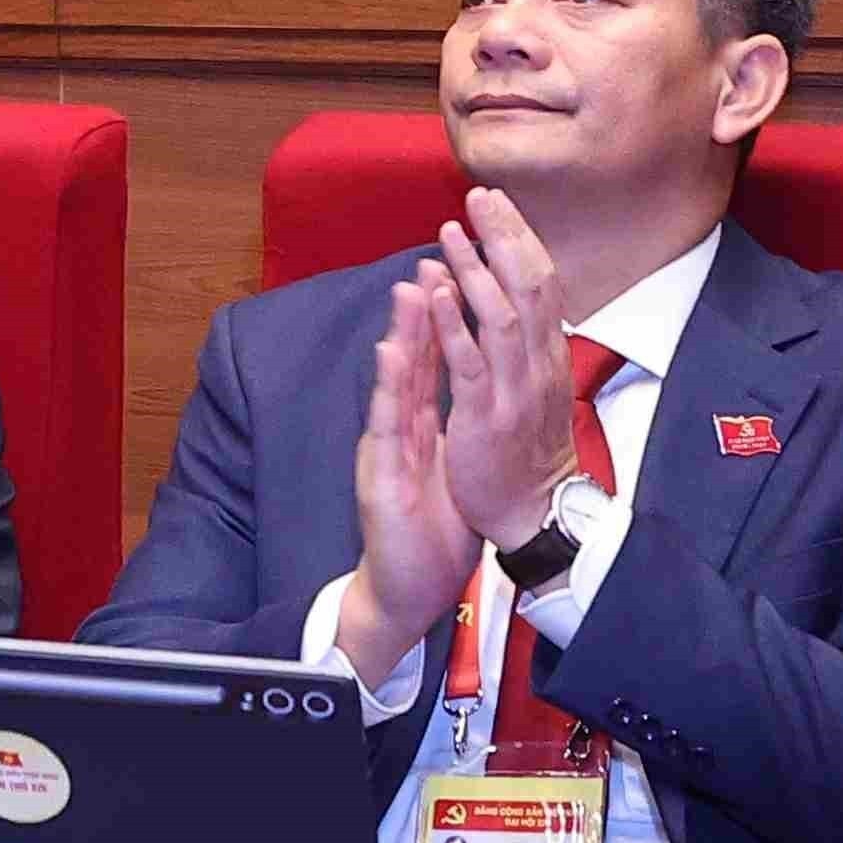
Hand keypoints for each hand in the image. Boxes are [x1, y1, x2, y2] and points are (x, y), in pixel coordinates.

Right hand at [333, 271, 484, 686]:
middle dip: (422, 309)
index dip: (444, 320)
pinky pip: (387, 425)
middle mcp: (399, 429)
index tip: (456, 273)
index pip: (434, 364)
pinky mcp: (379, 475)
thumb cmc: (427, 528)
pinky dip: (388, 386)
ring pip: (395, 382)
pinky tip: (388, 354)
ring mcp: (386, 449)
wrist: (404, 585)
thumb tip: (462, 391)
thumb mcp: (443, 467)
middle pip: (412, 361)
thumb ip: (444, 426)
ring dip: (402, 332)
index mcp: (419, 426)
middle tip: (433, 257)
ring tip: (410, 287)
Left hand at [420, 189, 584, 555]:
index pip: (542, 285)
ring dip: (475, 272)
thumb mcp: (538, 387)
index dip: (520, 241)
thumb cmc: (527, 447)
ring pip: (500, 319)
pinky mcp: (484, 416)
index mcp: (549, 357)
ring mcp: (514, 391)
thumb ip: (529, 343)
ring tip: (452, 233)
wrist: (533, 511)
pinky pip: (470, 364)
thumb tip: (518, 298)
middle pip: (528, 289)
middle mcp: (538, 367)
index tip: (499, 204)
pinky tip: (436, 293)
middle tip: (480, 197)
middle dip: (504, 240)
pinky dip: (453, 325)